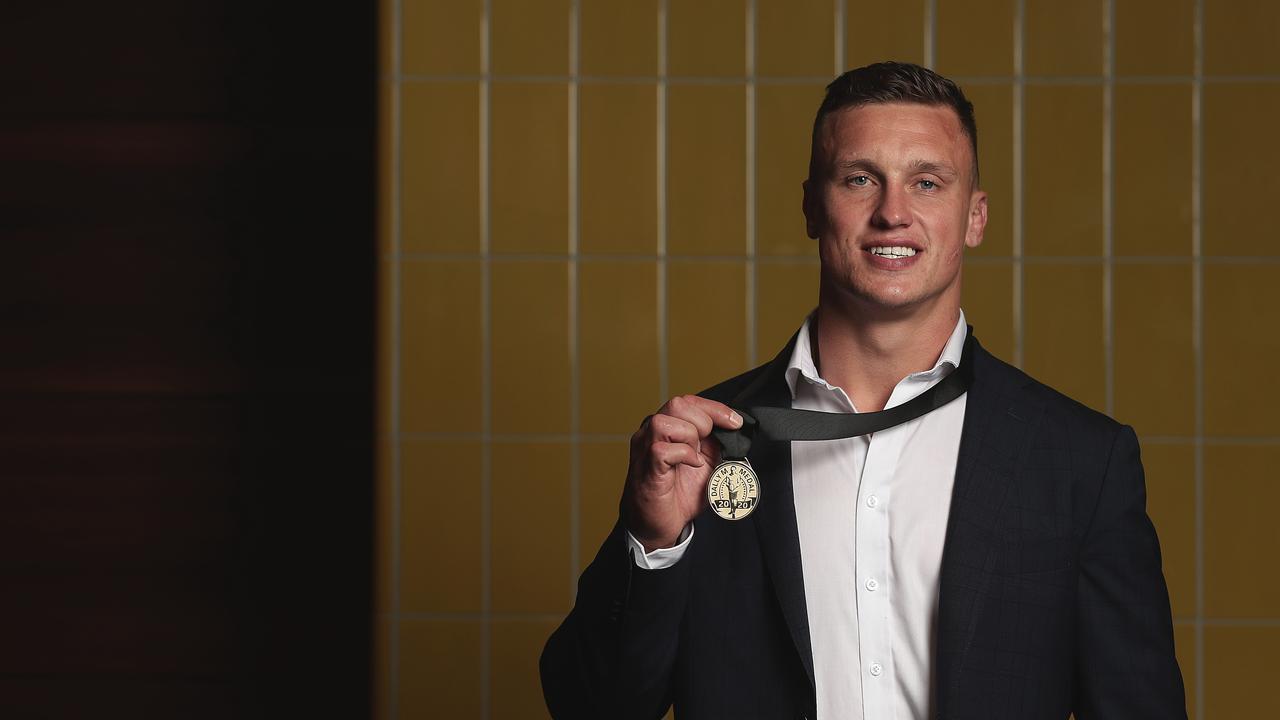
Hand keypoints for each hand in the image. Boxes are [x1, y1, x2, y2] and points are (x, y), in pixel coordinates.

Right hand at [623, 395, 742, 552]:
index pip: (688, 402)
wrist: (657, 525)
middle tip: (706, 445)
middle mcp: (651, 434)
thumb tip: (733, 430)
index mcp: (666, 429)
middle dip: (703, 421)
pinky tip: (691, 465)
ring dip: (689, 437)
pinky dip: (684, 455)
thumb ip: (714, 444)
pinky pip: (661, 449)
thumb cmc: (677, 495)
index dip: (715, 408)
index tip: (734, 422)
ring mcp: (644, 449)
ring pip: (664, 422)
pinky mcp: (646, 468)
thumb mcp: (705, 464)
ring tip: (694, 457)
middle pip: (676, 404)